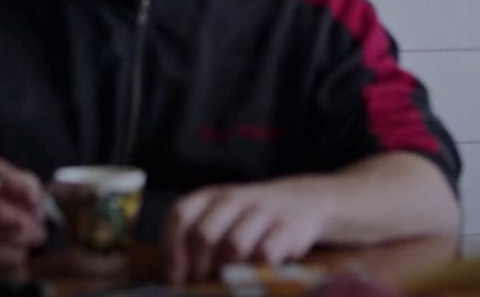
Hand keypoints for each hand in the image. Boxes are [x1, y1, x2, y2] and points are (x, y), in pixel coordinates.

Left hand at [164, 179, 332, 283]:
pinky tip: (256, 275)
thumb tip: (176, 278)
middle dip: (199, 266)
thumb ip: (198, 238)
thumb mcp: (223, 216)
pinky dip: (257, 271)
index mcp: (211, 196)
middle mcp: (234, 199)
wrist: (306, 201)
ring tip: (228, 282)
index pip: (181, 214)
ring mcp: (262, 210)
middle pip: (204, 234)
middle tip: (202, 283)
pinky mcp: (288, 226)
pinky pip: (265, 254)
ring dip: (227, 271)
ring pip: (234, 245)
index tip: (176, 275)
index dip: (173, 247)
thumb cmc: (252, 219)